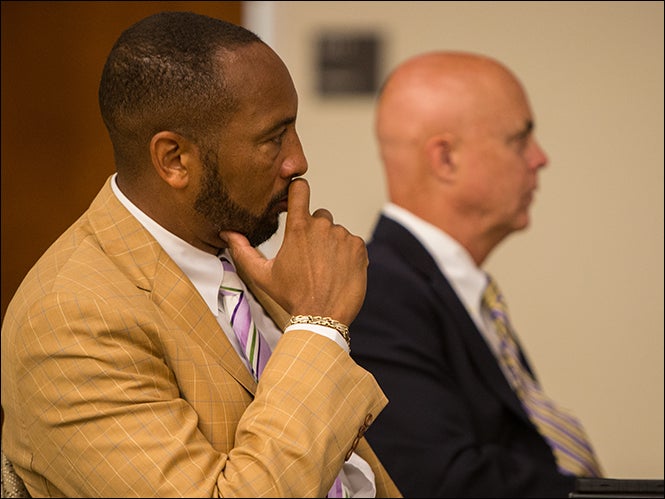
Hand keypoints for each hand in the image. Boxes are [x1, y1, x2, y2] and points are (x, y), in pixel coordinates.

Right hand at [220, 178, 367, 324]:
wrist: (323, 317)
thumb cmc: (291, 297)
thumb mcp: (262, 275)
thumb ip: (243, 251)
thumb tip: (227, 233)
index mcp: (298, 227)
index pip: (300, 188)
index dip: (298, 190)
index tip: (296, 197)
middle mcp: (322, 226)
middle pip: (319, 216)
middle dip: (315, 231)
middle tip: (310, 257)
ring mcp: (343, 236)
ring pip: (336, 232)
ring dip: (331, 244)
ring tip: (324, 269)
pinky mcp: (359, 247)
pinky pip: (352, 243)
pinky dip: (347, 254)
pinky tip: (338, 272)